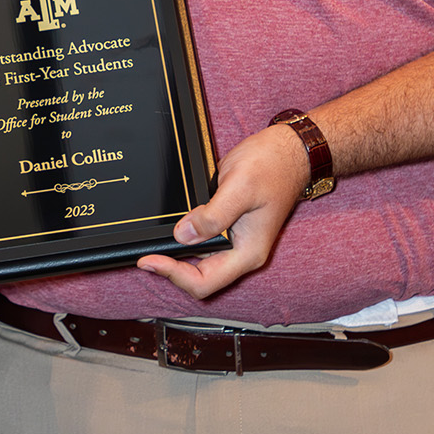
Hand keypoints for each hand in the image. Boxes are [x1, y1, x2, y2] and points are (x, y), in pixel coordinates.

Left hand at [136, 124, 310, 301]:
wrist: (287, 151)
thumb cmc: (272, 166)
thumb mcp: (239, 187)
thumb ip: (212, 215)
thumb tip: (182, 234)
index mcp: (248, 252)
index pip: (205, 282)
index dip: (174, 275)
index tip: (150, 259)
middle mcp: (241, 253)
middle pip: (199, 278)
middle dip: (171, 269)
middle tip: (146, 254)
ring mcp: (235, 242)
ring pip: (199, 263)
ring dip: (176, 257)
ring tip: (153, 245)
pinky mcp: (228, 228)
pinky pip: (202, 244)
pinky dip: (184, 240)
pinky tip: (172, 230)